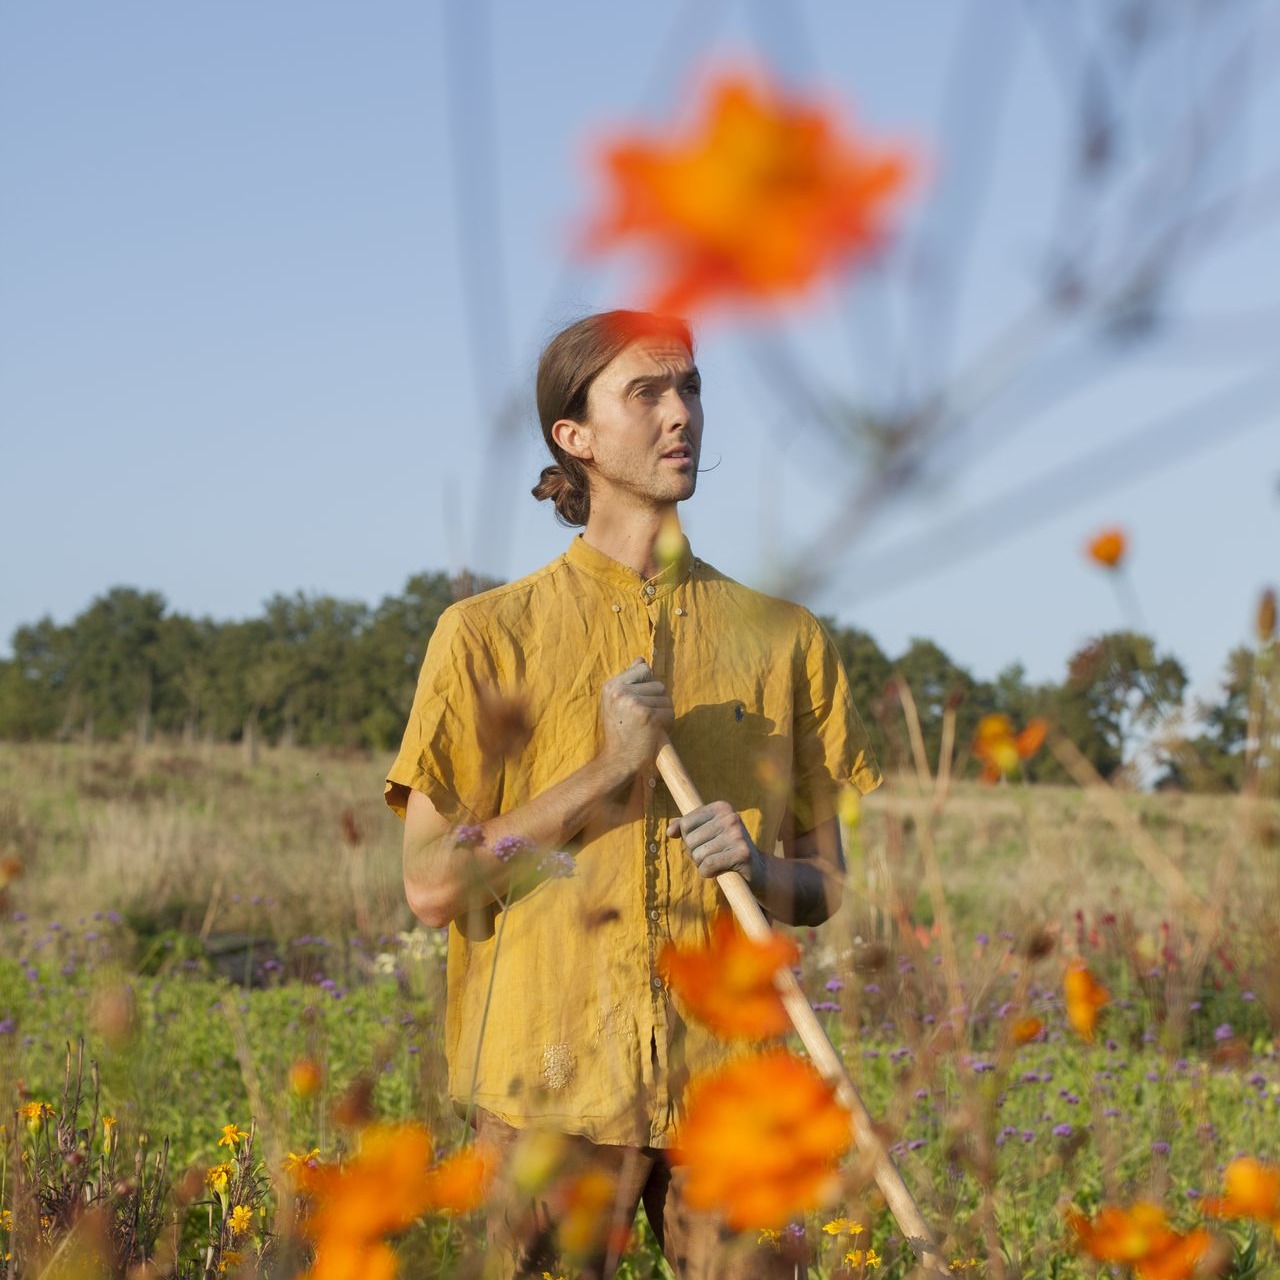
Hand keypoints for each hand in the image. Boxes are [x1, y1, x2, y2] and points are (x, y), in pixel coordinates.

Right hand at [598, 658, 673, 778]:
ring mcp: (634, 703)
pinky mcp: (648, 716)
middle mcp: (621, 691)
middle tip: (641, 719)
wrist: (617, 760)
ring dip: (662, 713)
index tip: (636, 703)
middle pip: (658, 684)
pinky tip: (653, 732)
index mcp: (611, 686)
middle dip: (655, 701)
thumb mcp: (616, 702)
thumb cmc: (619, 731)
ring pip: (666, 699)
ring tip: (646, 726)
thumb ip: (629, 680)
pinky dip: (667, 724)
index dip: (646, 685)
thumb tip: (641, 658)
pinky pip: (670, 713)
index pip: (643, 668)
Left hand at [668, 801, 766, 887]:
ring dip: (702, 864)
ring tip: (718, 863)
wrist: (757, 869)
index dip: (688, 839)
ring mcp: (737, 834)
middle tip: (713, 855)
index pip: (686, 823)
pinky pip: (708, 865)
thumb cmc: (726, 850)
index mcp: (721, 807)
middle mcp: (730, 817)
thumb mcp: (707, 833)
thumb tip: (670, 831)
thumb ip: (687, 828)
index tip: (704, 843)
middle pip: (690, 840)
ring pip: (698, 854)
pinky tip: (719, 871)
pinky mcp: (742, 853)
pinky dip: (708, 873)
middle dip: (696, 853)